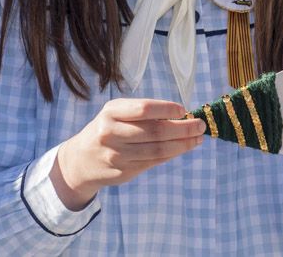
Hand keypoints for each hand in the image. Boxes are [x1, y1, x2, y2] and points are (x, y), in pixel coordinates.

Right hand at [50, 98, 204, 209]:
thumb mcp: (116, 114)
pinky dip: (171, 154)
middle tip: (200, 125)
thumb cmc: (108, 129)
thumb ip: (142, 114)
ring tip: (197, 138)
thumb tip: (181, 116)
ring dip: (182, 145)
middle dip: (183, 129)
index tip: (184, 110)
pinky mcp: (123, 172)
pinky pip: (153, 162)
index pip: (143, 109)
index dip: (166, 109)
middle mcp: (111, 133)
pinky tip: (182, 148)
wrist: (81, 160)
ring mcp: (117, 156)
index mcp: (111, 113)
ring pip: (157, 150)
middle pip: (155, 132)